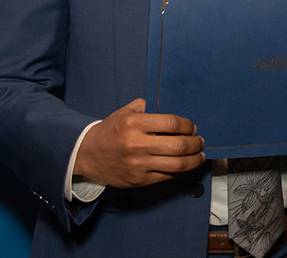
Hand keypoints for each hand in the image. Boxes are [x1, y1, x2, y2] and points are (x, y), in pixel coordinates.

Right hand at [73, 98, 204, 187]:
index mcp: (133, 125)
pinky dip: (182, 171)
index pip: (172, 123)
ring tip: (199, 155)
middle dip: (195, 143)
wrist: (86, 155)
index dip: (187, 125)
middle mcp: (137, 145)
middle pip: (179, 146)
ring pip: (177, 165)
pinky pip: (167, 176)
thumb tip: (171, 105)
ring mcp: (138, 165)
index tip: (192, 127)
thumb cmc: (109, 132)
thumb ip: (146, 106)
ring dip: (194, 160)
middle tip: (200, 141)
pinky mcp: (139, 180)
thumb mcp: (124, 112)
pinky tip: (186, 165)